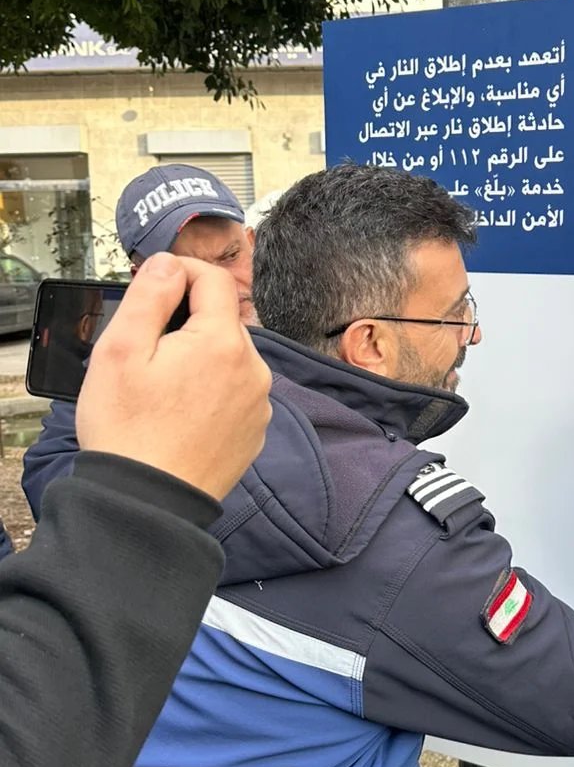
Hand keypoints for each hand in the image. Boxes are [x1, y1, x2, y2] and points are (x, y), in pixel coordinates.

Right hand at [76, 254, 272, 500]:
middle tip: (145, 345)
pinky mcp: (254, 431)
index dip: (181, 271)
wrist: (149, 501)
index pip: (213, 280)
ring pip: (229, 357)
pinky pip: (234, 392)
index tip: (154, 282)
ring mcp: (258, 403)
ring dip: (199, 356)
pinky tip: (179, 411)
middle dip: (187, 320)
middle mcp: (253, 369)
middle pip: (222, 320)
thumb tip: (168, 264)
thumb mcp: (121, 350)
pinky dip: (210, 389)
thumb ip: (150, 296)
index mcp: (223, 342)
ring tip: (159, 384)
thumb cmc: (129, 429)